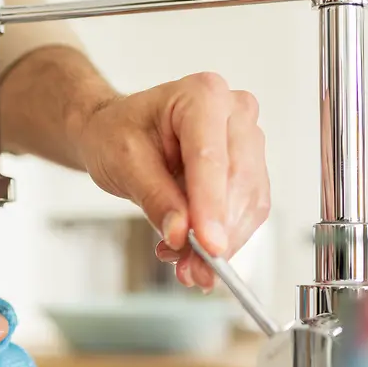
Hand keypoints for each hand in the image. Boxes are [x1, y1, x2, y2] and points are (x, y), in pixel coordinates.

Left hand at [77, 72, 269, 289]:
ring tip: (186, 266)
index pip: (211, 157)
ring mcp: (247, 140)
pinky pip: (247, 212)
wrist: (118, 132)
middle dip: (218, 233)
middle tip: (193, 271)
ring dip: (222, 243)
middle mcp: (234, 112)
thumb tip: (181, 235)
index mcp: (202, 95)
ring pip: (249, 202)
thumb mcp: (123, 162)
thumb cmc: (118, 133)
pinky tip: (193, 252)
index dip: (211, 206)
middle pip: (239, 181)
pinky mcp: (250, 169)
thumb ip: (155, 198)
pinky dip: (224, 239)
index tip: (208, 246)